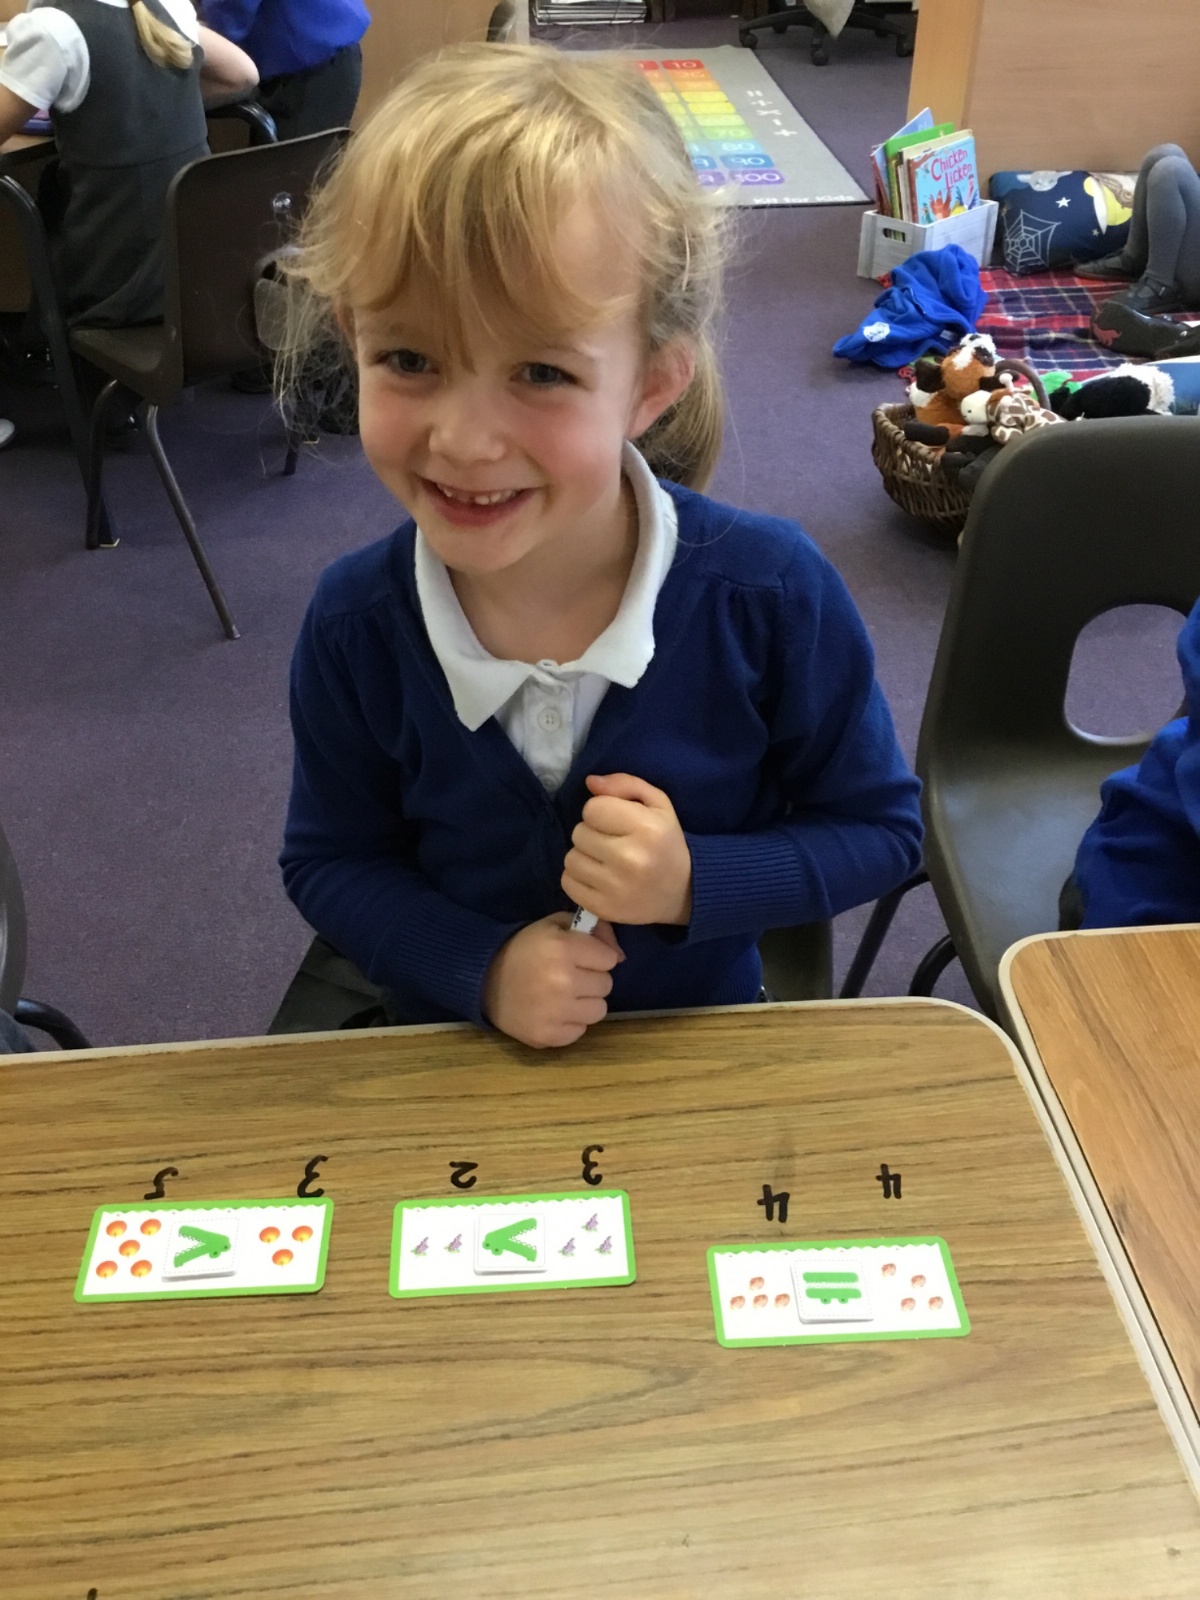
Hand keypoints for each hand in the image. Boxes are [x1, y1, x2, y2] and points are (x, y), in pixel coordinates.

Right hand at [482, 913, 624, 1049]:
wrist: (484, 980)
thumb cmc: (524, 949)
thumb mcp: (555, 925)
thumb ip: (593, 930)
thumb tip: (620, 956)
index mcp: (563, 948)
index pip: (609, 959)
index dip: (595, 956)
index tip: (579, 957)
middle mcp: (563, 981)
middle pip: (606, 985)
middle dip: (591, 979)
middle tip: (568, 976)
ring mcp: (556, 1012)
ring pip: (599, 1010)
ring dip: (585, 1003)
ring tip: (563, 995)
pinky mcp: (548, 1036)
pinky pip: (580, 1031)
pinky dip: (570, 1023)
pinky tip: (553, 1012)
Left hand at [562, 773, 692, 926]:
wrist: (684, 892)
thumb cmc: (666, 842)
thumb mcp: (657, 804)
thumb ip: (625, 784)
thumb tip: (591, 782)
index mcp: (646, 829)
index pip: (592, 809)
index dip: (601, 811)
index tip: (616, 822)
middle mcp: (630, 859)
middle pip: (579, 833)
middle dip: (592, 834)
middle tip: (613, 842)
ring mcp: (615, 888)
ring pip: (570, 858)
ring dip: (584, 856)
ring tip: (605, 861)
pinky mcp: (603, 908)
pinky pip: (568, 882)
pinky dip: (579, 878)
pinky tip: (599, 877)